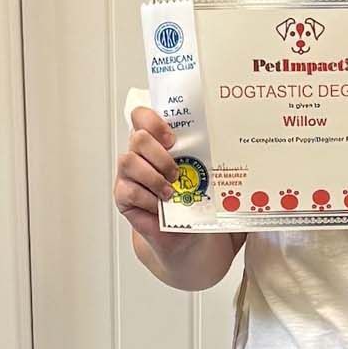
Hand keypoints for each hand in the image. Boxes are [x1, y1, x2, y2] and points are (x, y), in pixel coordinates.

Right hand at [113, 106, 200, 250]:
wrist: (181, 232)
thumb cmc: (188, 198)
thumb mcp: (198, 172)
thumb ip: (200, 156)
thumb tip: (224, 147)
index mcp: (154, 142)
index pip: (141, 116)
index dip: (153, 121)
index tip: (172, 138)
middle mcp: (138, 154)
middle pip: (138, 137)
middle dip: (161, 155)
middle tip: (176, 172)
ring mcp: (128, 174)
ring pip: (129, 161)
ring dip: (154, 176)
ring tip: (170, 191)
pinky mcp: (122, 195)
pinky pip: (130, 191)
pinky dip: (148, 199)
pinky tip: (160, 206)